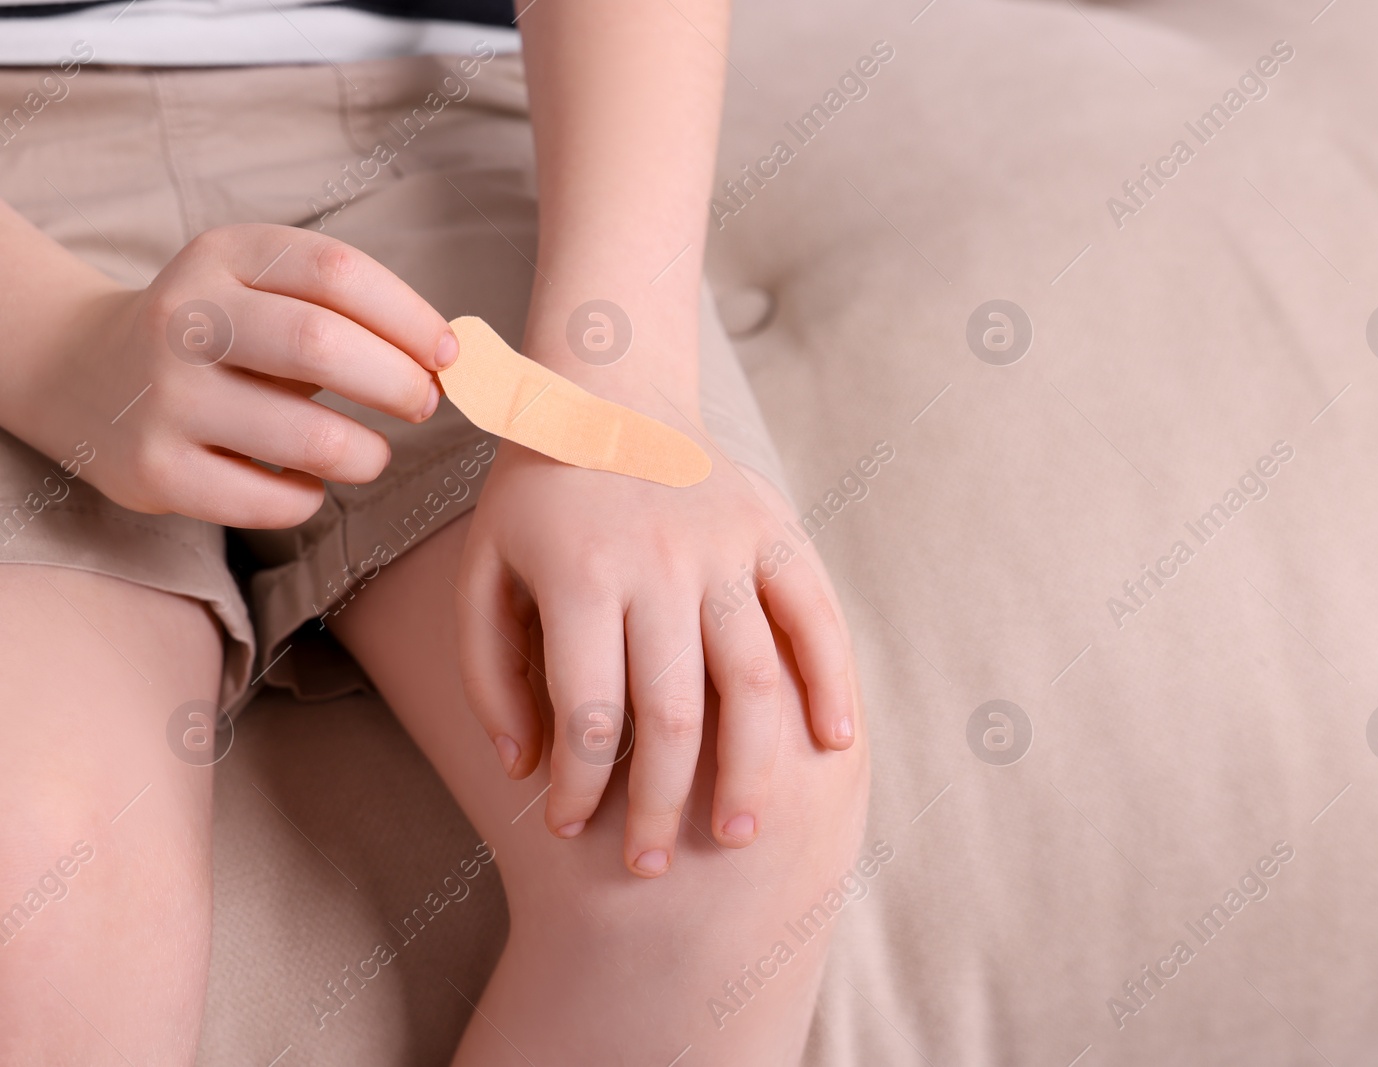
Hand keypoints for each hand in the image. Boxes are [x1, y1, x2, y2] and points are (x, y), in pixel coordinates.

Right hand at [6, 223, 455, 527]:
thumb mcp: (265, 291)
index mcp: (224, 257)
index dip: (411, 316)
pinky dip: (310, 498)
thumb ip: (350, 313)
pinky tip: (308, 484)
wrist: (87, 374)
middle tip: (425, 403)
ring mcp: (165, 396)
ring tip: (372, 453)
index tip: (451, 353)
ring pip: (306, 436)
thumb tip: (457, 362)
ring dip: (366, 453)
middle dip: (399, 382)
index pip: (337, 272)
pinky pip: (270, 500)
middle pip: (322, 345)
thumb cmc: (222, 336)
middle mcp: (185, 318)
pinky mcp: (155, 471)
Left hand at [454, 410, 858, 877]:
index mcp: (579, 575)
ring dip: (749, 770)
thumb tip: (527, 768)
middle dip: (659, 805)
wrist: (605, 386)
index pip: (590, 714)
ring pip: (754, 681)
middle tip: (651, 866)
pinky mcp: (774, 529)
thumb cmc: (532, 497)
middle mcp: (659, 562)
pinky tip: (831, 744)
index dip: (581, 787)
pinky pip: (816, 617)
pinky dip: (830, 683)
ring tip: (739, 835)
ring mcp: (727, 544)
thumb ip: (490, 672)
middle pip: (674, 714)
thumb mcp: (481, 571)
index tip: (570, 830)